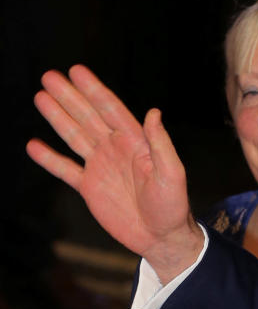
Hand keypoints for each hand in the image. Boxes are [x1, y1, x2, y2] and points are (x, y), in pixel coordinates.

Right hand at [26, 65, 203, 281]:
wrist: (161, 237)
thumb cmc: (173, 205)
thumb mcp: (172, 173)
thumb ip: (160, 143)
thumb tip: (153, 112)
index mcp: (136, 142)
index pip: (111, 110)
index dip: (94, 90)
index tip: (76, 71)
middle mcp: (116, 149)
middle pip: (88, 117)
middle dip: (69, 96)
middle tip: (49, 76)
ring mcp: (101, 167)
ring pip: (74, 136)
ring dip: (58, 117)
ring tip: (40, 97)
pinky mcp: (90, 188)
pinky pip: (65, 169)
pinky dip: (49, 159)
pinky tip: (34, 145)